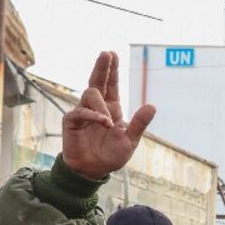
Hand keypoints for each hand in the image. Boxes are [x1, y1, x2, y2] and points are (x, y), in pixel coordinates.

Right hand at [62, 52, 155, 179]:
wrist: (94, 170)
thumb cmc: (111, 155)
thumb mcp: (130, 140)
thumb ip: (139, 123)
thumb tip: (152, 106)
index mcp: (112, 109)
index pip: (111, 85)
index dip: (112, 71)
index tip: (112, 54)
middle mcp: (97, 107)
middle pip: (97, 81)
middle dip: (102, 67)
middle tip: (106, 53)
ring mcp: (83, 112)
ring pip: (91, 95)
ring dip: (101, 105)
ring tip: (109, 122)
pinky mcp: (72, 121)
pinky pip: (81, 111)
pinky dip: (93, 115)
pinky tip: (104, 122)